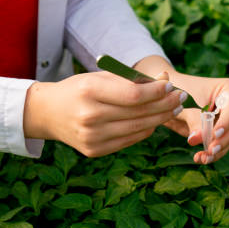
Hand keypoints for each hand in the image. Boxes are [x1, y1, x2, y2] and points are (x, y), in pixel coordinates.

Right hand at [23, 72, 186, 156]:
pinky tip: (154, 121)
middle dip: (165, 104)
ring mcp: (92, 138)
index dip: (157, 91)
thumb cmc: (78, 90)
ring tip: (172, 109)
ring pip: (138, 129)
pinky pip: (130, 140)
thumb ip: (131, 79)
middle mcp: (90, 117)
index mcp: (89, 92)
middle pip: (139, 113)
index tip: (171, 85)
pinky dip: (145, 130)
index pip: (134, 95)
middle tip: (180, 97)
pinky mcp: (95, 151)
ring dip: (160, 119)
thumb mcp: (100, 77)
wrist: (48, 113)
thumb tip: (165, 78)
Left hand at [165, 74, 228, 164]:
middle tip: (210, 150)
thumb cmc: (178, 91)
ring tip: (202, 158)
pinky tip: (200, 159)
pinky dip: (212, 154)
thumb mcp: (184, 102)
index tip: (215, 134)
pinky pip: (221, 146)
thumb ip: (192, 119)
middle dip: (223, 140)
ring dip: (218, 151)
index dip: (226, 122)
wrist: (170, 97)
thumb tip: (195, 139)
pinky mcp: (222, 132)